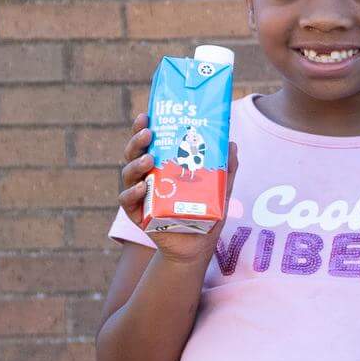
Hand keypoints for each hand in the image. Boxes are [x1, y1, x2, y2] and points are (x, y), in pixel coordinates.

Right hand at [118, 113, 233, 262]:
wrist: (198, 245)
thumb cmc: (206, 213)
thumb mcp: (220, 189)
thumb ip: (226, 168)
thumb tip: (231, 143)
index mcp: (161, 165)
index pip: (149, 143)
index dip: (142, 128)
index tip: (146, 114)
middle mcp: (146, 176)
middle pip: (134, 153)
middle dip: (137, 140)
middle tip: (148, 132)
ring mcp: (139, 194)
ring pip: (128, 174)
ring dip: (136, 164)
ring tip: (148, 159)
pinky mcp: (137, 214)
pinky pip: (127, 201)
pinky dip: (132, 192)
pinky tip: (142, 187)